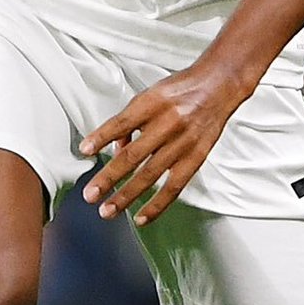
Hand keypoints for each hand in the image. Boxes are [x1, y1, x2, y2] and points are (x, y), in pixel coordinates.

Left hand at [79, 62, 247, 226]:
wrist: (218, 87)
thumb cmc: (180, 91)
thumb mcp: (149, 95)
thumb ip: (130, 121)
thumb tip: (114, 148)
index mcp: (153, 103)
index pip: (122, 123)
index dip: (101, 137)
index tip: (85, 151)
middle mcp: (168, 124)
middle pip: (133, 155)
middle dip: (109, 177)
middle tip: (91, 194)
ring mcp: (183, 144)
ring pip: (150, 175)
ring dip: (126, 196)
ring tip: (108, 210)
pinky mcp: (195, 159)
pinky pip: (174, 187)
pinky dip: (157, 205)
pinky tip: (141, 217)